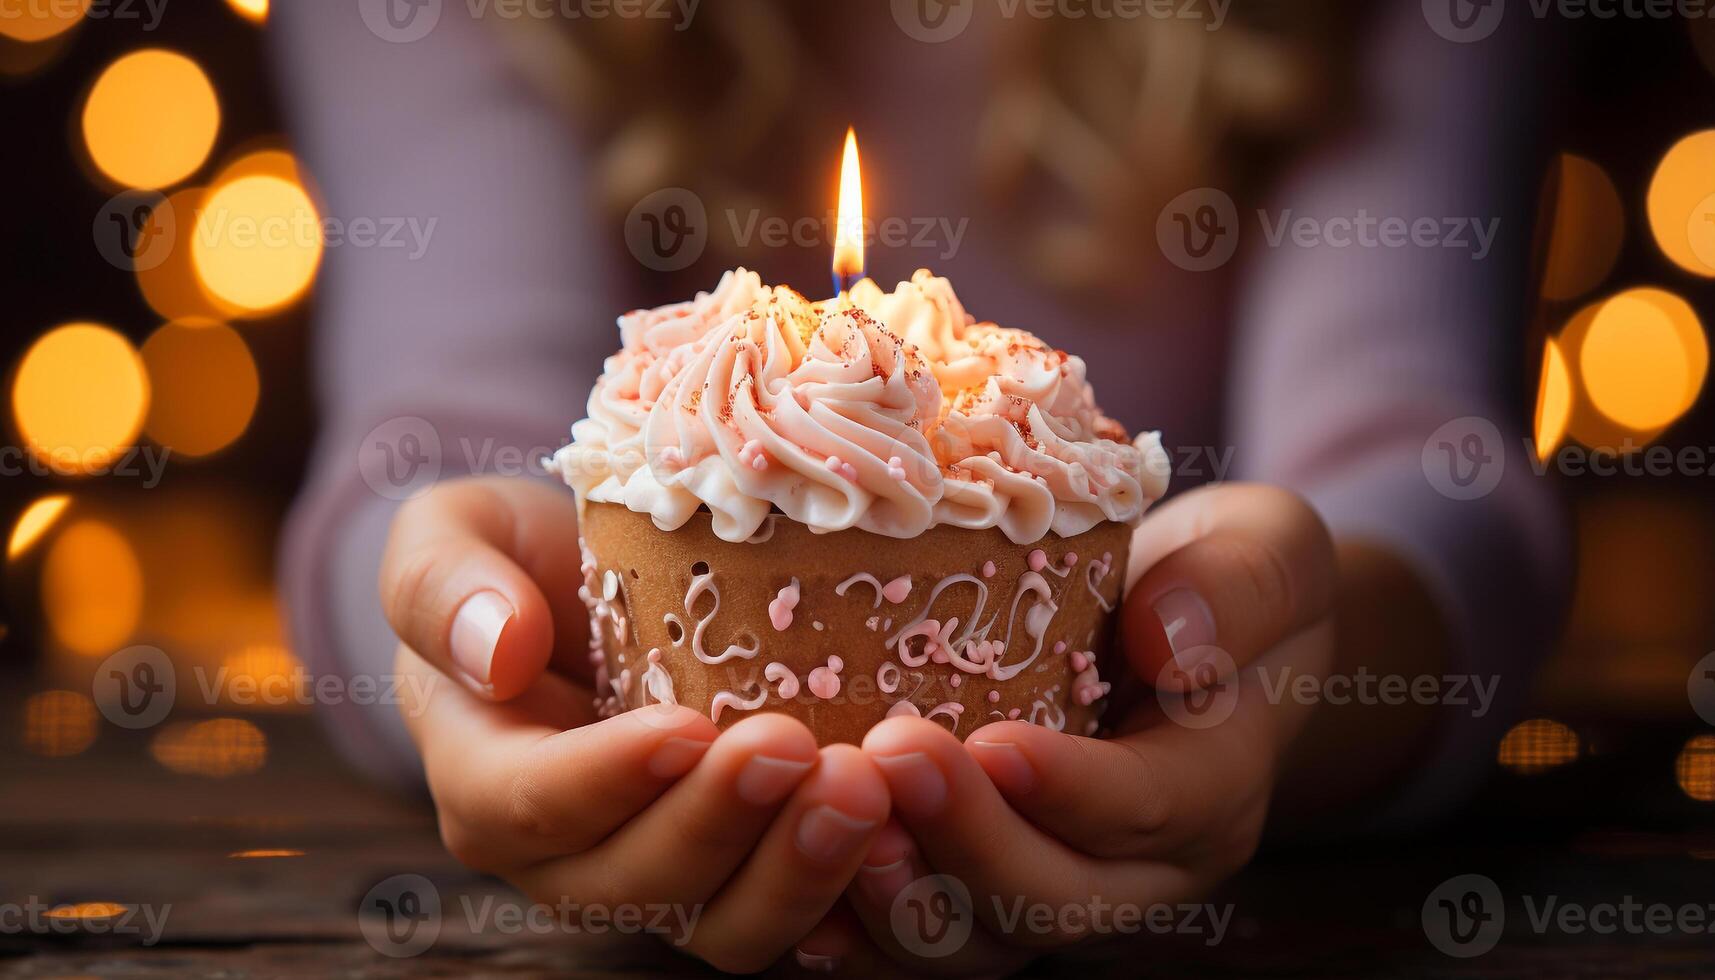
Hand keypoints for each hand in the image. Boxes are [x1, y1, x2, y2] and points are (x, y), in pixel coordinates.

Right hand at [383, 477, 890, 971]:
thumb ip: (442, 585)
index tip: (684, 728)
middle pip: (639, 883)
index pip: (531, 806)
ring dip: (801, 872)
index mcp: (487, 784)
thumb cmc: (516, 560)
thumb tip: (496, 653)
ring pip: (727, 923)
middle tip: (798, 747)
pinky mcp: (749, 874)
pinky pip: (803, 915)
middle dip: (721, 827)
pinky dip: (857, 895)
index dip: (606, 781)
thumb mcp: (453, 534)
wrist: (591, 589)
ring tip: (866, 791)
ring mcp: (668, 877)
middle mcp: (572, 859)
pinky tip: (912, 844)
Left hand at [829, 483, 1335, 973]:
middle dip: (965, 840)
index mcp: (1214, 788)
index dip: (1070, 790)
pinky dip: (854, 917)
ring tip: (827, 815)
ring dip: (898, 895)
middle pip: (1053, 896)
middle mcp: (1137, 868)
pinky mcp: (982, 889)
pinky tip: (784, 861)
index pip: (1148, 808)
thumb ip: (1238, 587)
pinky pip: (921, 935)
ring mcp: (1055, 887)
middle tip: (888, 755)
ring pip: (979, 940)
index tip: (993, 742)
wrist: (1196, 636)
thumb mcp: (1269, 549)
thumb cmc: (1222, 579)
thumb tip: (1166, 640)